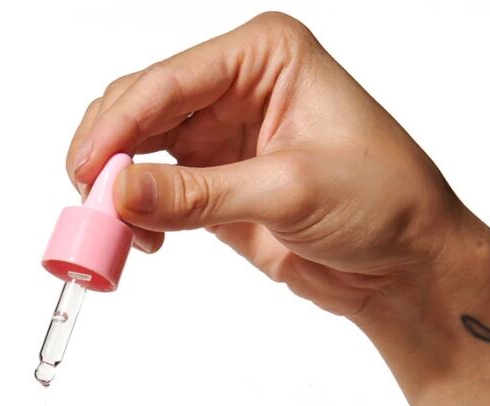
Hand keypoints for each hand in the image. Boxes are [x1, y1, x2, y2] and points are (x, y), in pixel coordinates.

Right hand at [67, 12, 476, 318]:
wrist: (401, 263)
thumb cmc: (381, 202)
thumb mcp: (289, 191)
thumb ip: (198, 193)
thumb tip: (121, 192)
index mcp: (263, 58)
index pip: (168, 82)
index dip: (118, 125)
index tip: (88, 171)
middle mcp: (235, 89)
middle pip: (140, 108)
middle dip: (108, 154)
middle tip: (90, 203)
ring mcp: (218, 138)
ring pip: (137, 150)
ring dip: (116, 189)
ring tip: (113, 230)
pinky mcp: (210, 184)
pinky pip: (152, 191)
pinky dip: (135, 216)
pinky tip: (141, 240)